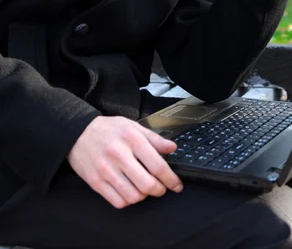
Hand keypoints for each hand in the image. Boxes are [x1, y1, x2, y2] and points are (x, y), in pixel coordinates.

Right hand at [67, 115, 182, 208]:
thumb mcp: (133, 126)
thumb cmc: (108, 129)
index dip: (171, 179)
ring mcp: (106, 170)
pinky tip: (130, 191)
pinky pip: (118, 202)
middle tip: (161, 188)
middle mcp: (119, 155)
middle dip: (159, 190)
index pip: (157, 165)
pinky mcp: (96, 182)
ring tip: (144, 188)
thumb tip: (172, 148)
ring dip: (144, 196)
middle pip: (147, 185)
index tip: (176, 185)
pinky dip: (128, 201)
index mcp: (132, 139)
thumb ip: (154, 138)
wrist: (78, 133)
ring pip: (133, 196)